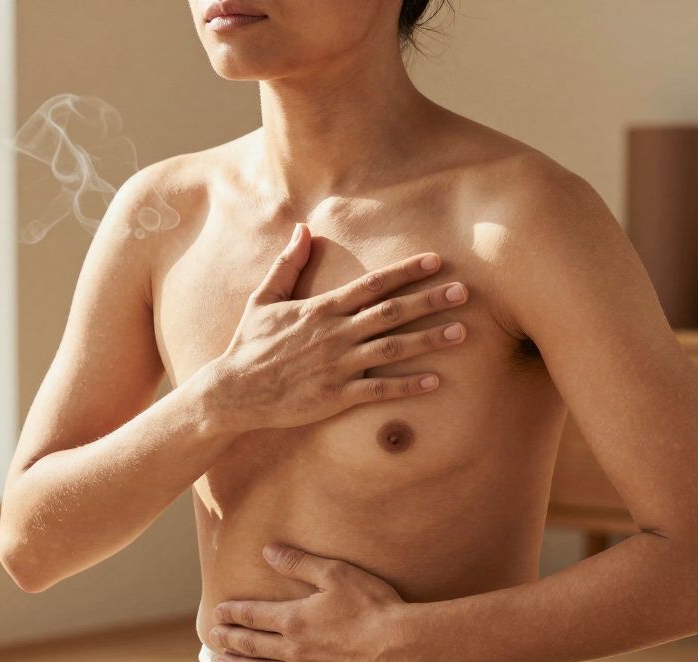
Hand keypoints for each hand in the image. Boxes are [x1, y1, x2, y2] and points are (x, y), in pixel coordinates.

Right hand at [201, 223, 467, 433]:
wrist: (233, 391)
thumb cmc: (249, 345)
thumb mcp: (264, 299)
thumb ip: (287, 264)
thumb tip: (303, 229)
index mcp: (320, 309)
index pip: (371, 284)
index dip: (406, 271)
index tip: (436, 260)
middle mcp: (334, 334)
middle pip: (390, 312)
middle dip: (429, 300)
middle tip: (464, 291)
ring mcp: (337, 366)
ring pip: (392, 348)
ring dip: (428, 340)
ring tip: (461, 332)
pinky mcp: (336, 396)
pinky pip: (379, 389)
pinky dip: (408, 385)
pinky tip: (436, 381)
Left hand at [207, 543, 424, 661]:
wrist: (403, 645)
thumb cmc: (373, 606)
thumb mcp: (336, 574)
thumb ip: (299, 563)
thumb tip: (268, 551)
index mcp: (294, 619)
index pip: (253, 615)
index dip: (232, 613)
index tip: (217, 613)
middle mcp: (294, 649)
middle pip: (251, 645)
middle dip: (228, 640)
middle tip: (212, 638)